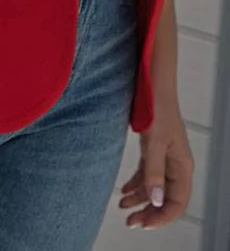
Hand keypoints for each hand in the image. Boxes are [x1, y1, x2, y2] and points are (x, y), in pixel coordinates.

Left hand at [119, 102, 193, 229]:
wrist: (151, 82)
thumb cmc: (157, 106)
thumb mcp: (154, 141)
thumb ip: (154, 171)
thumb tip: (156, 200)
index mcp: (182, 165)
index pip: (177, 202)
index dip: (162, 217)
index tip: (144, 224)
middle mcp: (176, 163)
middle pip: (165, 198)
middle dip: (149, 212)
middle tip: (130, 221)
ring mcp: (165, 156)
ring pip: (155, 186)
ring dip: (140, 199)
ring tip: (123, 208)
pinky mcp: (154, 148)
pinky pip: (147, 173)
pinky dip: (137, 184)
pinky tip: (125, 190)